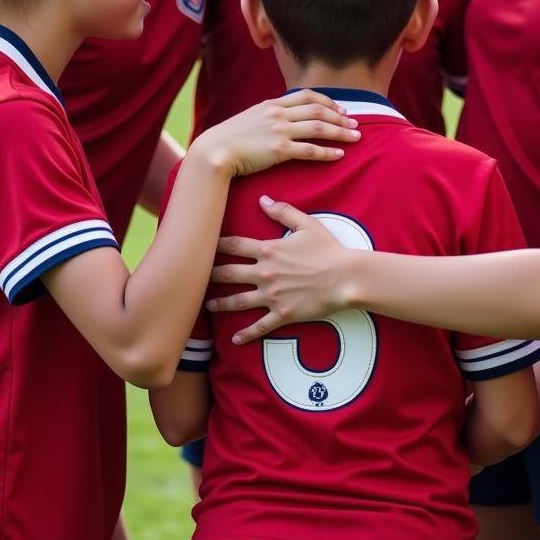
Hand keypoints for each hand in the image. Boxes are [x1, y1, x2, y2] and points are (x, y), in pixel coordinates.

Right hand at [189, 89, 359, 178]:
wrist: (214, 151)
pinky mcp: (279, 149)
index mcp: (272, 104)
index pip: (307, 96)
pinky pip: (310, 150)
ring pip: (319, 128)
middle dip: (340, 117)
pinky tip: (339, 155)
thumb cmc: (229, 138)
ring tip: (355, 137)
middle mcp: (278, 114)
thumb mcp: (250, 118)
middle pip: (318, 110)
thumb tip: (283, 117)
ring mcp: (280, 130)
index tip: (341, 109)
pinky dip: (327, 152)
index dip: (328, 101)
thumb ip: (269, 115)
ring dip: (340, 132)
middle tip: (356, 124)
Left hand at [207, 196, 350, 342]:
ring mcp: (272, 295)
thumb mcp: (307, 224)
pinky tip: (235, 340)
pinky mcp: (282, 314)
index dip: (216, 244)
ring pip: (238, 301)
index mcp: (269, 250)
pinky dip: (246, 334)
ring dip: (220, 304)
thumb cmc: (328, 249)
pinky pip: (259, 326)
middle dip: (210, 275)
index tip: (202, 244)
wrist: (345, 277)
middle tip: (194, 277)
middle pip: (229, 274)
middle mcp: (265, 273)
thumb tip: (263, 200)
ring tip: (207, 306)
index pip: (234, 245)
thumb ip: (283, 211)